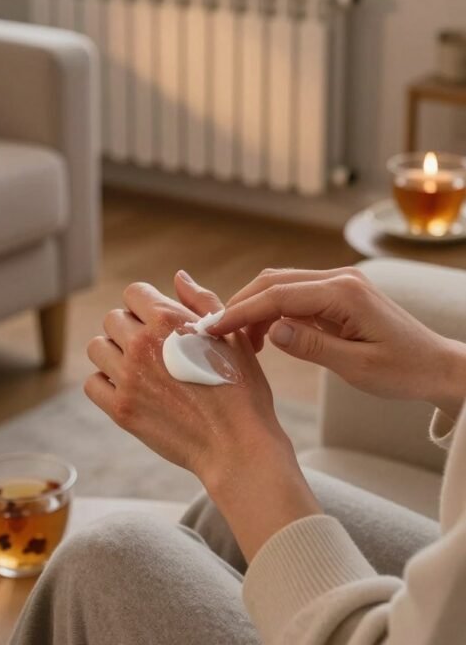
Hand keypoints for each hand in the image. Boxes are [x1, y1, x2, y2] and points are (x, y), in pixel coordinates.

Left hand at [86, 281, 320, 558]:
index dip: (146, 305)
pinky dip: (105, 383)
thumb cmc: (241, 389)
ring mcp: (128, 378)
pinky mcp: (121, 410)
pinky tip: (127, 388)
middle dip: (130, 327)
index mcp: (168, 320)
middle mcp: (142, 344)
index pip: (134, 293)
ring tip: (136, 366)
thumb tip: (178, 276)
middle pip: (113, 319)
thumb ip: (201, 301)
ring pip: (97, 348)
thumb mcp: (231, 336)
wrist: (238, 445)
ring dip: (113, 352)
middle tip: (151, 348)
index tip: (157, 322)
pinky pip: (93, 383)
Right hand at [177, 267, 465, 418]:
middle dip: (240, 305)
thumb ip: (313, 348)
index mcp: (344, 293)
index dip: (241, 310)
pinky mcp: (338, 295)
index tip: (212, 328)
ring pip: (282, 286)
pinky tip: (264, 337)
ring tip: (238, 343)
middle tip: (214, 334)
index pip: (278, 295)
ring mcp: (339, 283)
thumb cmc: (404, 371)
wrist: (437, 366)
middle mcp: (339, 279)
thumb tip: (271, 332)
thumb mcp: (358, 368)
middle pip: (274, 282)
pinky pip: (296, 296)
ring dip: (255, 309)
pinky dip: (273, 312)